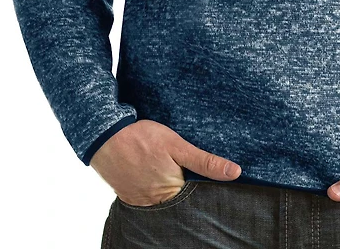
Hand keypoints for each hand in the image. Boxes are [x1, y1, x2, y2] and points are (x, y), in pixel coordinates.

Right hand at [90, 119, 241, 205]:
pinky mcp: (129, 196)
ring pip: (165, 199)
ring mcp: (141, 202)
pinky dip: (154, 189)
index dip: (207, 189)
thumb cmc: (142, 138)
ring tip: (172, 172)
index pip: (197, 198)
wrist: (104, 136)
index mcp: (173, 191)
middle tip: (190, 171)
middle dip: (189, 190)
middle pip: (181, 200)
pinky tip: (156, 174)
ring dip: (171, 189)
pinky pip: (148, 198)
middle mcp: (157, 202)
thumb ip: (205, 161)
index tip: (217, 182)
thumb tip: (235, 173)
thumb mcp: (178, 145)